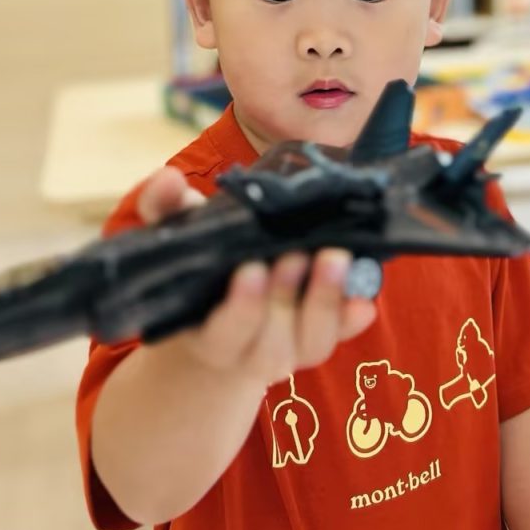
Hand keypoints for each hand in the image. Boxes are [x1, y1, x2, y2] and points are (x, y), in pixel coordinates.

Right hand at [137, 166, 377, 385]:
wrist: (216, 312)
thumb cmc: (195, 267)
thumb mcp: (174, 236)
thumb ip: (164, 208)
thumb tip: (167, 178)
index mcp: (207, 334)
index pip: (224, 334)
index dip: (242, 308)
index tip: (251, 268)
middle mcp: (249, 351)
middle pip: (272, 343)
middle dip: (286, 297)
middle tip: (296, 253)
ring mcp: (288, 349)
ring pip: (311, 343)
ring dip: (325, 302)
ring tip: (335, 258)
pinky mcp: (317, 336)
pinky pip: (341, 335)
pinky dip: (352, 318)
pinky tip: (365, 297)